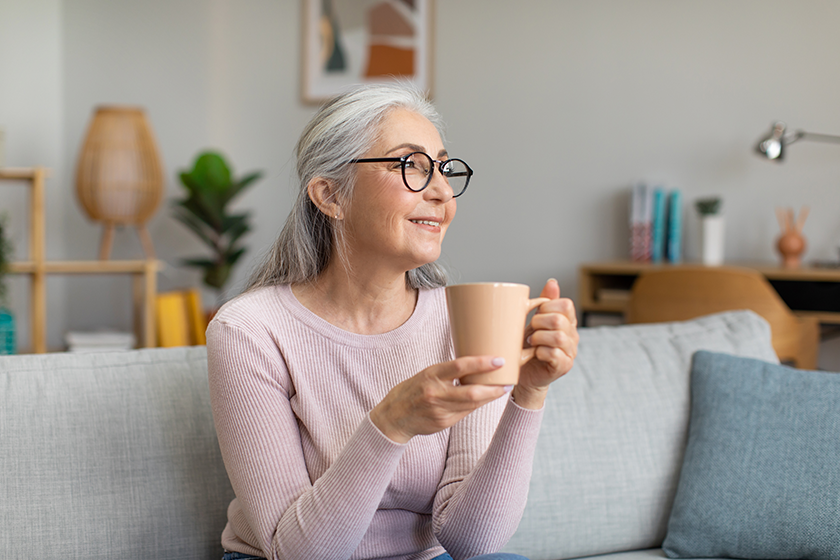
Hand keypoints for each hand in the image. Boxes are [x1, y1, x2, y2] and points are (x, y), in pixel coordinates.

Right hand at [370, 357, 509, 443]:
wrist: (393, 417)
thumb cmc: (412, 390)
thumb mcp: (426, 375)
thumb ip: (447, 373)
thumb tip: (474, 367)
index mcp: (431, 375)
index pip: (460, 366)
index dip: (482, 363)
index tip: (498, 360)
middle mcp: (435, 393)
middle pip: (471, 392)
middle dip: (492, 388)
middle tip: (507, 382)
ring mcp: (439, 410)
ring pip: (471, 405)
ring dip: (488, 398)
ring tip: (500, 389)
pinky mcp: (443, 423)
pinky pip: (465, 413)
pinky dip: (476, 406)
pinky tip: (484, 400)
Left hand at [515, 278, 578, 408]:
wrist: (523, 372)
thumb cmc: (529, 345)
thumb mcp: (535, 320)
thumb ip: (545, 302)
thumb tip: (552, 282)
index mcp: (568, 321)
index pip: (566, 304)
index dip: (548, 306)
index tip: (536, 313)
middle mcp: (573, 336)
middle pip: (559, 320)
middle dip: (539, 322)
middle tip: (530, 329)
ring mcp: (570, 352)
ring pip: (558, 337)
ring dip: (539, 337)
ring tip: (530, 342)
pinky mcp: (564, 366)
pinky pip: (554, 354)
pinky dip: (540, 352)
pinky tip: (534, 353)